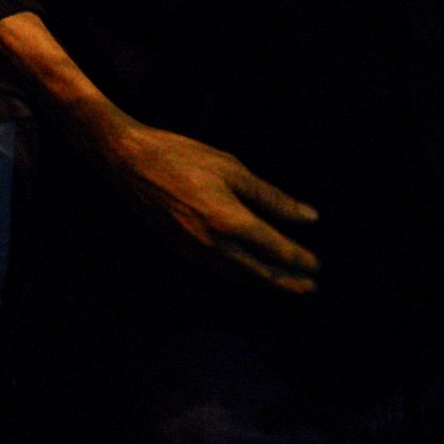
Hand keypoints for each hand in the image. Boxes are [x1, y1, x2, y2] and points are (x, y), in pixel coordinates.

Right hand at [97, 120, 319, 294]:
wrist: (126, 160)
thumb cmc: (180, 156)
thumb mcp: (231, 168)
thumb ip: (272, 197)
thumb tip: (309, 217)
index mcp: (230, 222)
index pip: (276, 250)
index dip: (300, 260)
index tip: (317, 266)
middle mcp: (214, 245)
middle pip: (259, 273)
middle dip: (287, 282)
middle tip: (310, 287)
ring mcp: (193, 251)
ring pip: (238, 277)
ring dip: (263, 282)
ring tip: (282, 283)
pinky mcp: (178, 250)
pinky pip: (217, 272)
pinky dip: (238, 276)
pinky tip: (244, 271)